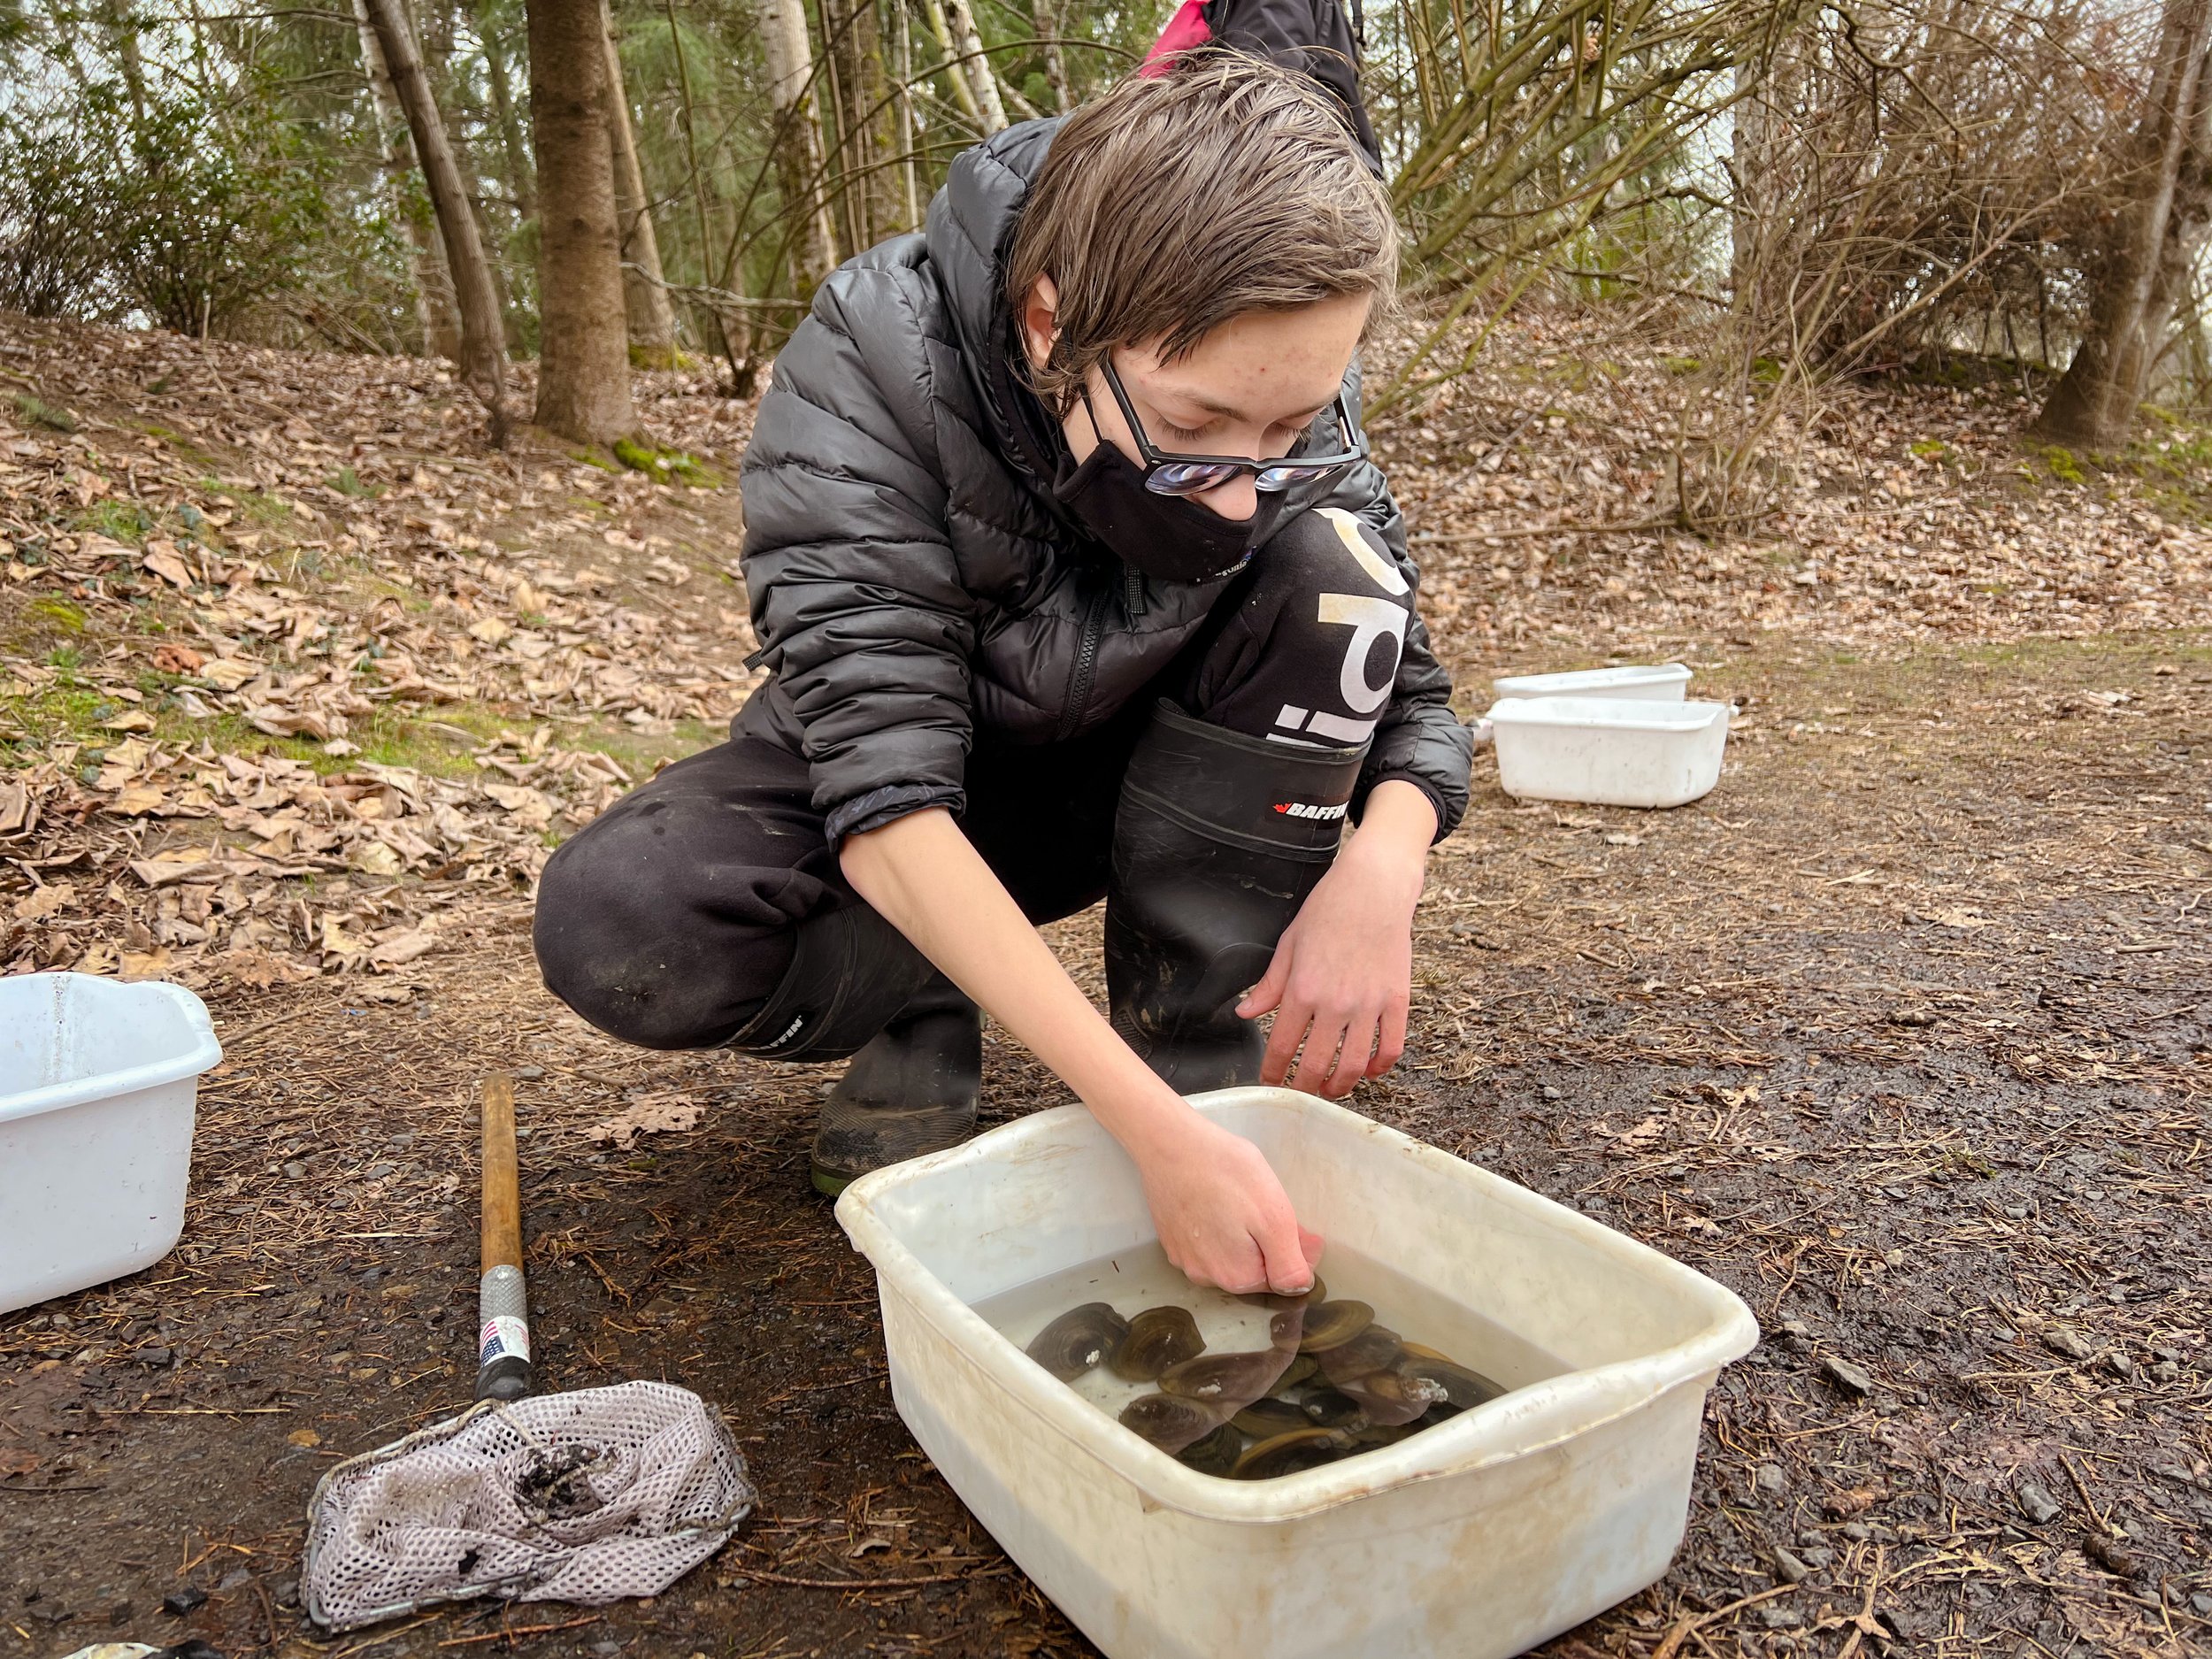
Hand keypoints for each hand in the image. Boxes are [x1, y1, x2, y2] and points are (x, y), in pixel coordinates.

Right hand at [1134, 1113, 1323, 1293]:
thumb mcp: (1274, 1217)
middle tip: (1277, 1209)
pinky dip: (1219, 1228)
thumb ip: (1289, 1263)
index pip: (1281, 1280)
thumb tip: (1299, 1285)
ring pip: (1229, 1256)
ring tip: (1246, 1202)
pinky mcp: (1171, 1238)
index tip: (1303, 1228)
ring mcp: (1183, 1258)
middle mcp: (1205, 1277)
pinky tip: (1220, 1201)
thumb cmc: (1225, 1172)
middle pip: (1253, 1270)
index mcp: (1236, 1277)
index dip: (1297, 1254)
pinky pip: (1206, 1243)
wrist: (1169, 1143)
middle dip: (1270, 1246)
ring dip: (1244, 1238)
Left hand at [1236, 782, 1433, 1097]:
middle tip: (1299, 1094)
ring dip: (1340, 1085)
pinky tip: (1368, 1070)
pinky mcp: (1397, 1000)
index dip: (1272, 1072)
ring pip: (1354, 1064)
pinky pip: (1391, 1047)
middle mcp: (1335, 1003)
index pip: (1282, 1046)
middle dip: (1303, 1088)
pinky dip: (1379, 1067)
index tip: (1268, 1083)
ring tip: (1331, 1089)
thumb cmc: (1328, 911)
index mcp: (1302, 989)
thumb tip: (1245, 1013)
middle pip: (1316, 1064)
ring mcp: (1369, 1004)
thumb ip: (1269, 985)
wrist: (1374, 887)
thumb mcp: (1289, 944)